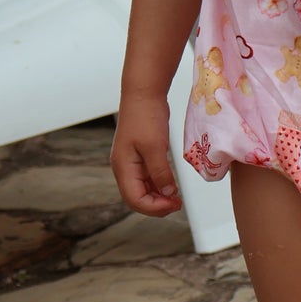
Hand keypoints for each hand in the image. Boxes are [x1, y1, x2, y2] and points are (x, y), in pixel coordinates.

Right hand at [112, 94, 183, 214]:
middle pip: (137, 198)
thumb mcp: (155, 146)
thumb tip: (168, 195)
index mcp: (123, 167)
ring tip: (176, 197)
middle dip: (156, 205)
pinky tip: (172, 185)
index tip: (174, 204)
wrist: (144, 93)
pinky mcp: (140, 156)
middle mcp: (124, 168)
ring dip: (159, 197)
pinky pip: (147, 178)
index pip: (134, 199)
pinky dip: (159, 185)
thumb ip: (160, 172)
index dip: (154, 208)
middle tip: (178, 204)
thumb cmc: (146, 117)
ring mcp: (131, 162)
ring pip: (142, 189)